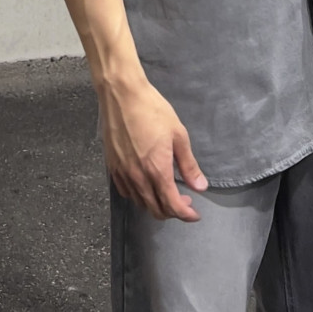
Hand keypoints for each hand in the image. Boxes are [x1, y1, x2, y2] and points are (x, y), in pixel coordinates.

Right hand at [97, 76, 207, 221]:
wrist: (122, 96)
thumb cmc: (153, 111)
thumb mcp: (178, 135)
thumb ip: (188, 165)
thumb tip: (200, 187)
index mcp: (157, 170)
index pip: (172, 205)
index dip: (185, 214)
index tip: (195, 214)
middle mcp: (138, 178)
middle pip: (155, 209)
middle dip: (172, 212)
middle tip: (185, 201)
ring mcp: (122, 174)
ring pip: (140, 203)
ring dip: (156, 205)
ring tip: (167, 193)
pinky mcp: (112, 168)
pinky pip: (126, 193)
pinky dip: (139, 197)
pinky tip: (147, 186)